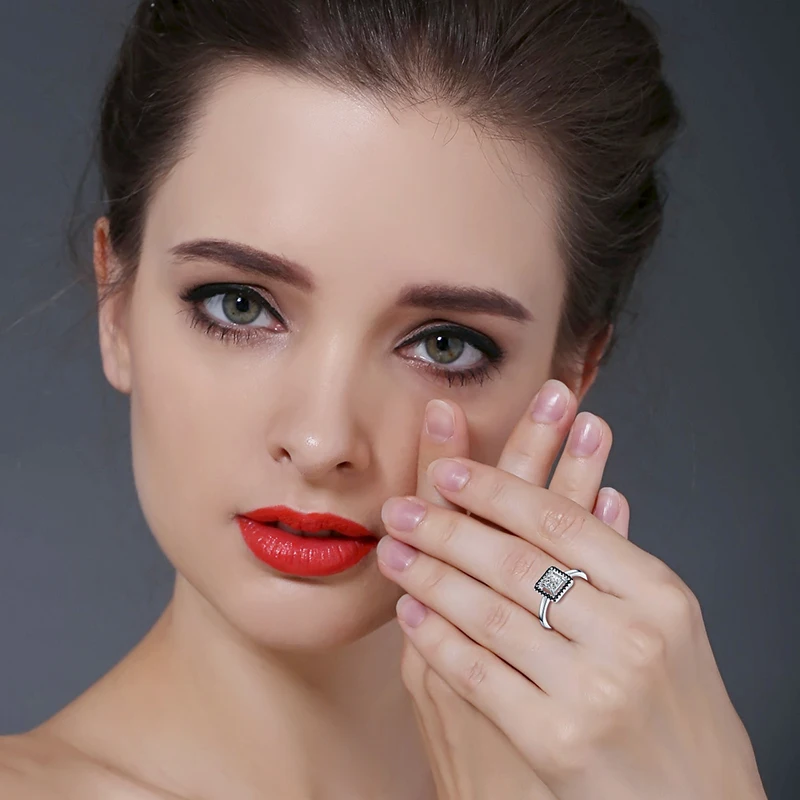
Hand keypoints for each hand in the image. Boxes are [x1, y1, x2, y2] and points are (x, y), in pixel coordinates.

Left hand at [377, 380, 766, 799]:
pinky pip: (477, 672)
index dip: (495, 488)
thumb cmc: (676, 709)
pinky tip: (410, 614)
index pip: (560, 520)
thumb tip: (596, 492)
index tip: (448, 470)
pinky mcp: (555, 738)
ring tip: (394, 552)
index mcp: (658, 593)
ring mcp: (593, 689)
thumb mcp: (668, 625)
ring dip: (429, 576)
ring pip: (489, 612)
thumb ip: (622, 561)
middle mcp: (630, 635)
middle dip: (445, 528)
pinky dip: (436, 637)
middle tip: (401, 508)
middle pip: (516, 561)